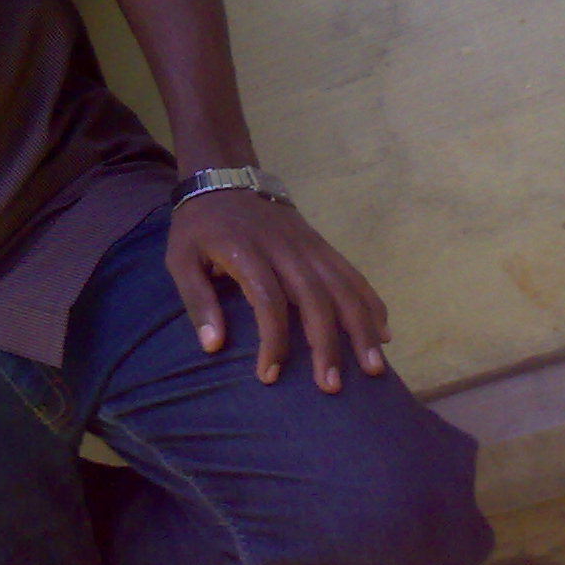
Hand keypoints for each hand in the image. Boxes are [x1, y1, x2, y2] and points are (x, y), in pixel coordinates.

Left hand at [166, 192, 391, 391]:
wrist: (224, 178)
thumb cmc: (199, 226)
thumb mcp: (180, 258)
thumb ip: (197, 300)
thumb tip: (212, 345)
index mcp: (245, 252)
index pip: (268, 300)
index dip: (273, 339)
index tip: (269, 375)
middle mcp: (283, 249)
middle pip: (314, 298)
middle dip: (327, 344)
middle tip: (331, 386)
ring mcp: (308, 245)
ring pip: (342, 287)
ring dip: (361, 328)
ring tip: (374, 367)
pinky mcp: (321, 244)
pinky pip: (352, 273)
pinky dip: (371, 301)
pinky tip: (384, 331)